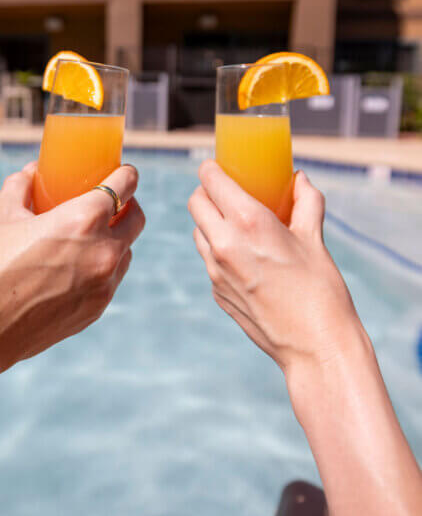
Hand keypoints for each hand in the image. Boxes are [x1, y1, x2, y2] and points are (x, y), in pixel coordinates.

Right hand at [0, 162, 144, 379]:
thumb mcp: (1, 217)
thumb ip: (22, 187)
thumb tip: (32, 172)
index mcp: (84, 220)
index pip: (126, 185)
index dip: (126, 174)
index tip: (121, 171)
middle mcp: (104, 252)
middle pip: (136, 219)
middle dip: (127, 205)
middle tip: (109, 202)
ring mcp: (104, 286)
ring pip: (126, 252)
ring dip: (116, 239)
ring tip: (89, 236)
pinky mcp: (96, 311)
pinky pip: (110, 280)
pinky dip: (102, 268)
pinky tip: (76, 267)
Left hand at [188, 161, 359, 375]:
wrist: (315, 348)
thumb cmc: (321, 291)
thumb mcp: (315, 239)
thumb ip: (306, 202)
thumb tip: (299, 179)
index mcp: (249, 222)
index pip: (210, 179)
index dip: (213, 168)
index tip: (221, 167)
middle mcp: (224, 243)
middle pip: (195, 202)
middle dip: (207, 192)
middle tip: (227, 194)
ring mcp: (215, 271)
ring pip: (197, 232)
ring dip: (210, 222)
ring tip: (237, 225)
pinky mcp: (216, 293)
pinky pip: (208, 260)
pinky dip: (218, 250)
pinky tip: (245, 258)